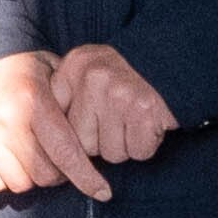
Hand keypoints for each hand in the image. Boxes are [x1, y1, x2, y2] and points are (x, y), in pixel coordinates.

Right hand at [0, 52, 111, 203]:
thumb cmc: (20, 68)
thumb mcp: (52, 71)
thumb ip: (73, 99)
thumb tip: (97, 133)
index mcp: (32, 100)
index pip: (65, 152)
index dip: (86, 177)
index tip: (102, 192)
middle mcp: (6, 120)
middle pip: (44, 174)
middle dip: (59, 175)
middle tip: (60, 161)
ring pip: (21, 183)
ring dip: (33, 177)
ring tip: (34, 157)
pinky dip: (8, 178)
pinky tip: (13, 159)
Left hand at [49, 45, 175, 169]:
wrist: (172, 63)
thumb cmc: (123, 79)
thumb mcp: (86, 74)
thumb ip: (64, 98)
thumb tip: (44, 144)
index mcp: (73, 66)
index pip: (54, 120)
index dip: (67, 138)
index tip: (76, 141)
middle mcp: (92, 78)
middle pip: (82, 144)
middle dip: (100, 143)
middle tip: (115, 122)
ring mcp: (118, 94)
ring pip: (110, 154)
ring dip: (124, 146)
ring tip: (131, 121)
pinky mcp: (144, 110)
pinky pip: (137, 153)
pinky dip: (145, 147)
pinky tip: (146, 126)